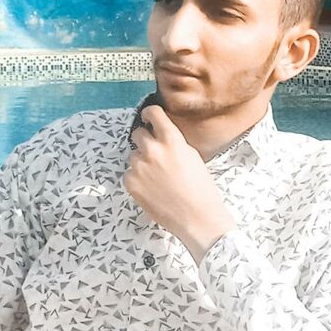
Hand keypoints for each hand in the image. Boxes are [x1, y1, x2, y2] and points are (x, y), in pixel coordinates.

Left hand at [125, 105, 235, 263]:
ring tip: (157, 178)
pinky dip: (137, 179)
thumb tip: (161, 136)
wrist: (197, 217)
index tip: (147, 118)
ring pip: (133, 156)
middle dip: (145, 141)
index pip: (153, 113)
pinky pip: (129, 174)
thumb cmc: (201, 189)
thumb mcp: (192, 156)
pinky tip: (152, 189)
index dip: (149, 115)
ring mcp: (139, 166)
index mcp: (172, 140)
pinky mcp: (131, 182)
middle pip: (138, 133)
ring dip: (142, 163)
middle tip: (154, 154)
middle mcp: (153, 149)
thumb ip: (174, 143)